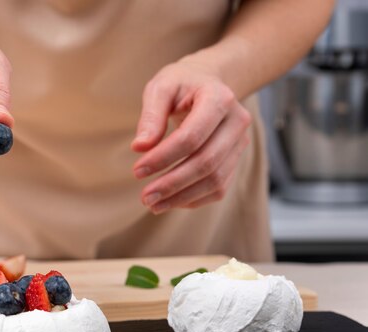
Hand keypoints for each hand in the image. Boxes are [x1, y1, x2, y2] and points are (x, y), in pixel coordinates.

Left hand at [131, 61, 251, 213]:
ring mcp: (240, 143)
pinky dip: (193, 198)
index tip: (137, 171)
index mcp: (219, 99)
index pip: (191, 137)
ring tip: (153, 204)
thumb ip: (150, 116)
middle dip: (173, 184)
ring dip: (182, 197)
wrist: (208, 82)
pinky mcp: (236, 159)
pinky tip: (170, 201)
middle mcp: (236, 122)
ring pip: (215, 180)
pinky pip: (219, 188)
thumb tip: (140, 147)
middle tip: (145, 197)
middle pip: (206, 162)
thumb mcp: (161, 88)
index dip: (163, 158)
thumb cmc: (181, 84)